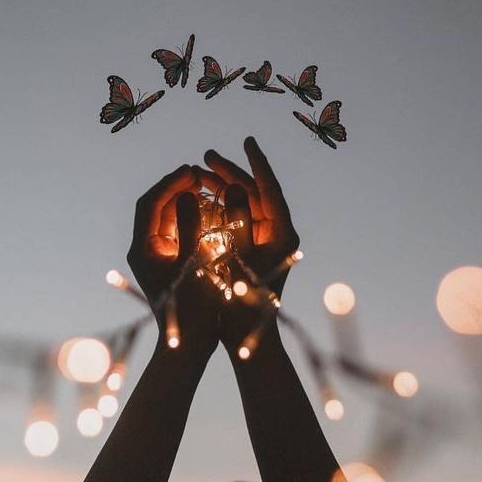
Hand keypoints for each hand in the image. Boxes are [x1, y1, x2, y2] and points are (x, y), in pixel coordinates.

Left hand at [126, 165, 219, 361]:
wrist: (188, 349)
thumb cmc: (192, 312)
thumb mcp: (194, 265)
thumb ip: (190, 227)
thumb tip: (186, 195)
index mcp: (142, 248)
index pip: (150, 203)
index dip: (170, 183)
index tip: (192, 170)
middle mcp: (144, 249)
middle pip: (155, 207)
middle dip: (177, 187)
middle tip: (201, 174)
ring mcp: (155, 256)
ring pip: (166, 217)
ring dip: (185, 200)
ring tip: (208, 187)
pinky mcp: (168, 262)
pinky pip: (176, 230)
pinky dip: (191, 217)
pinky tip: (210, 209)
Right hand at [194, 137, 299, 356]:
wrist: (249, 341)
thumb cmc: (243, 306)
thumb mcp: (235, 260)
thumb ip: (235, 222)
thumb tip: (232, 188)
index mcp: (283, 233)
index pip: (271, 189)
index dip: (257, 163)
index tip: (247, 140)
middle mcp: (279, 233)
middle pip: (255, 192)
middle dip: (231, 173)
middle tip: (206, 156)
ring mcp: (268, 240)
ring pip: (245, 204)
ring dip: (223, 188)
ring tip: (199, 174)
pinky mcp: (256, 249)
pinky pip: (238, 218)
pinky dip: (221, 206)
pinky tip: (201, 197)